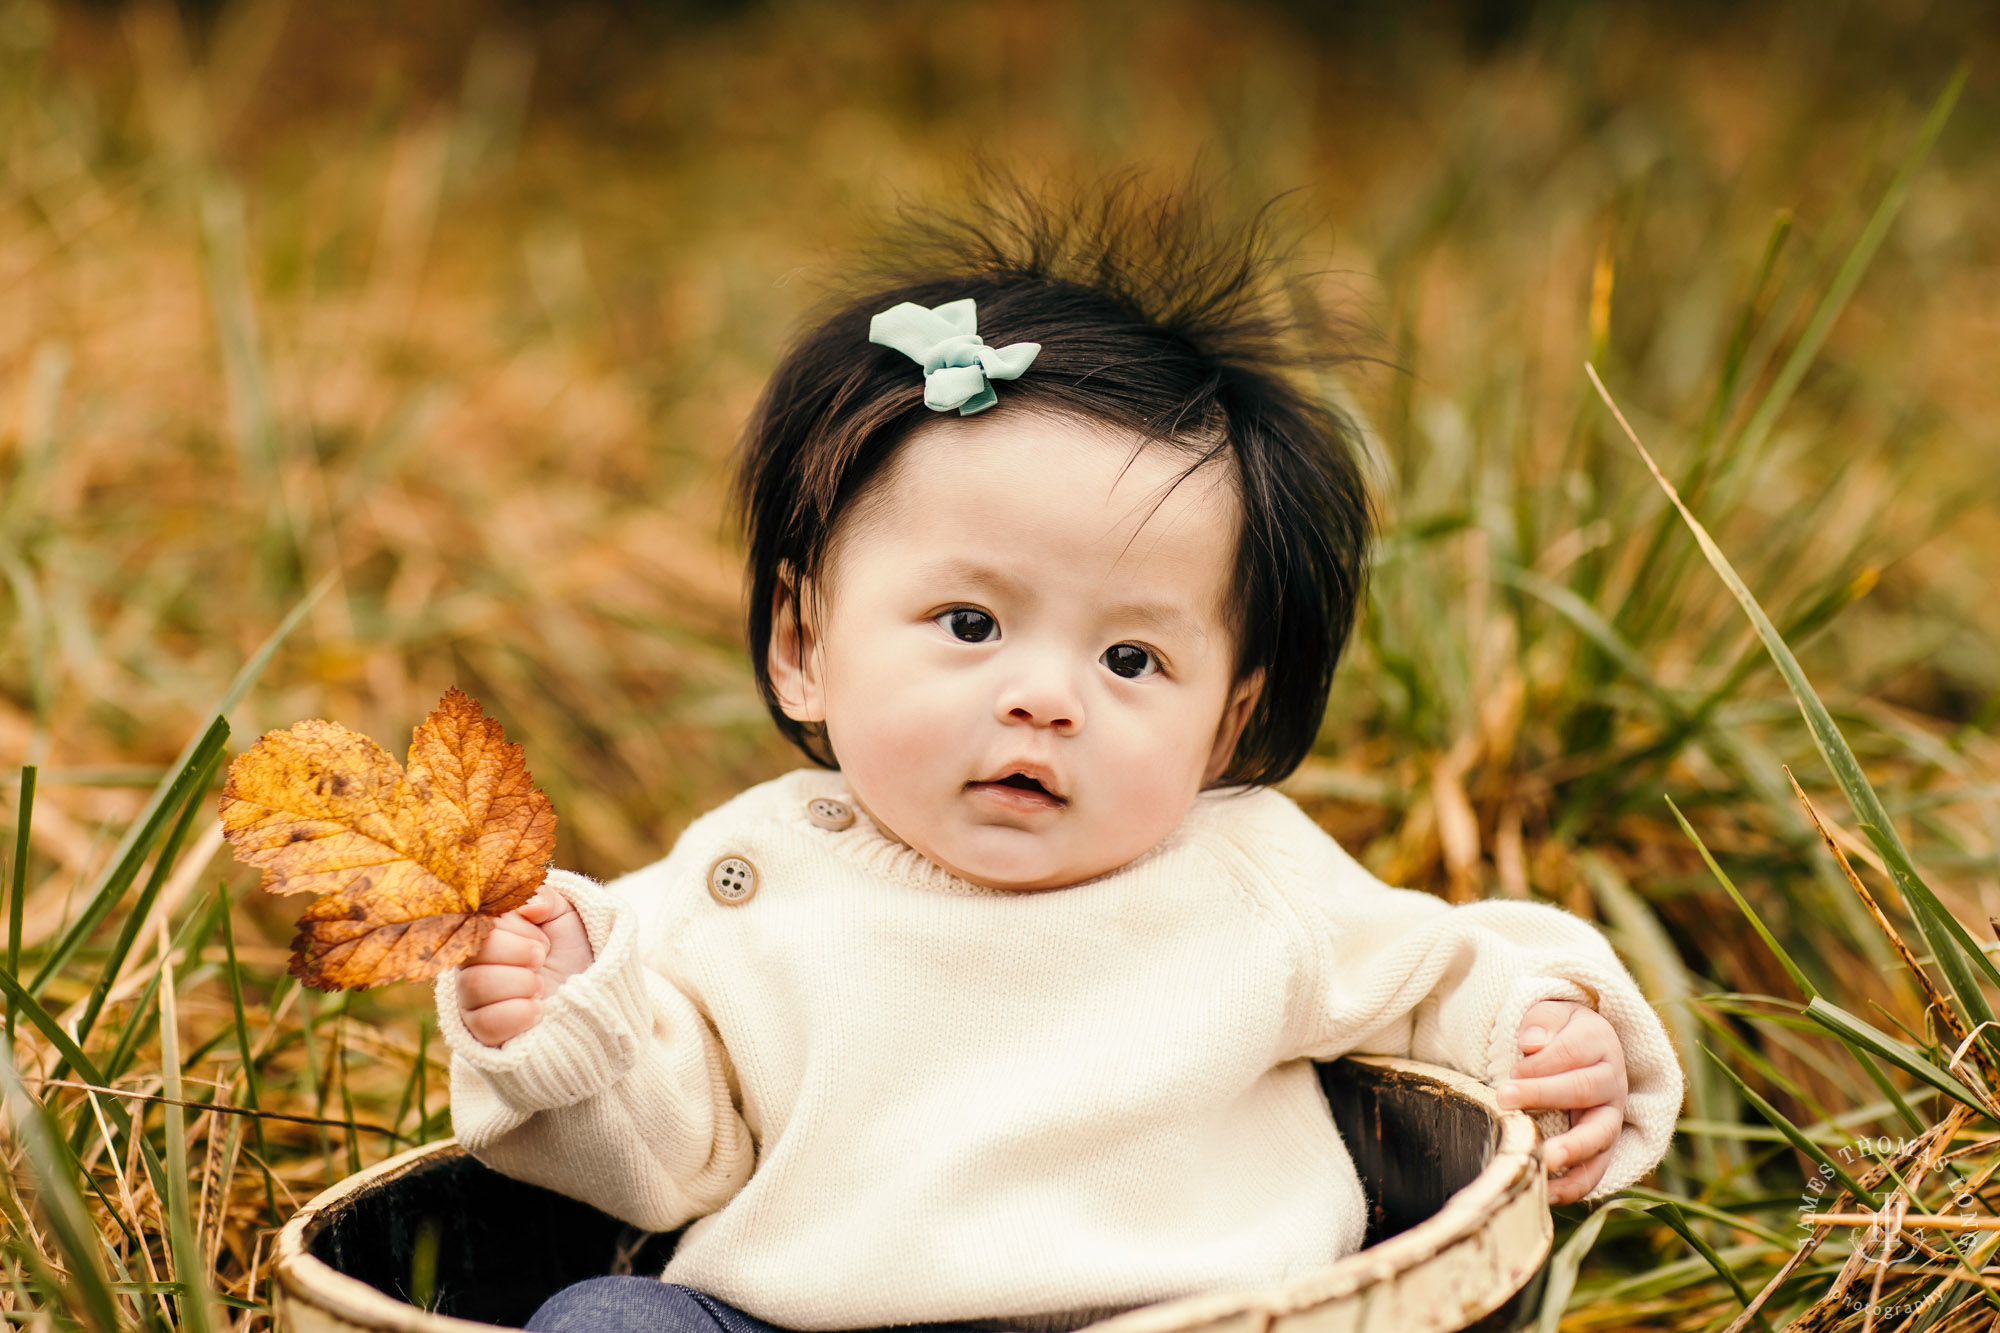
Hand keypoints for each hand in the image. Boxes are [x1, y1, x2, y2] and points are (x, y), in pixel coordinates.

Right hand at [456, 887, 595, 1046]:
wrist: (591, 997)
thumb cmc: (573, 954)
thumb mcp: (565, 916)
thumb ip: (544, 897)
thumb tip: (528, 905)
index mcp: (485, 933)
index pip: (480, 919)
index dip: (518, 927)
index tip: (543, 938)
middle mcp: (470, 965)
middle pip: (475, 951)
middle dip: (522, 953)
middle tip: (542, 960)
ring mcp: (472, 1001)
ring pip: (477, 985)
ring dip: (523, 983)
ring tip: (541, 986)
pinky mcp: (480, 1033)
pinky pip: (485, 1022)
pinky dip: (519, 1013)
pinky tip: (538, 1010)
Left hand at [1495, 998, 1627, 1204]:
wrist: (1582, 1048)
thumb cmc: (1557, 1032)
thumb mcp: (1551, 1014)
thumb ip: (1542, 1023)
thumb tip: (1532, 1044)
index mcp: (1599, 1042)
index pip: (1569, 1053)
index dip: (1538, 1063)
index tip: (1508, 1071)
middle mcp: (1612, 1080)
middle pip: (1583, 1089)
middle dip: (1543, 1095)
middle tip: (1504, 1099)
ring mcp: (1612, 1117)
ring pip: (1600, 1135)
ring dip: (1571, 1149)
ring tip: (1542, 1160)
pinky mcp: (1604, 1148)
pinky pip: (1596, 1171)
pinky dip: (1574, 1186)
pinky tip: (1546, 1194)